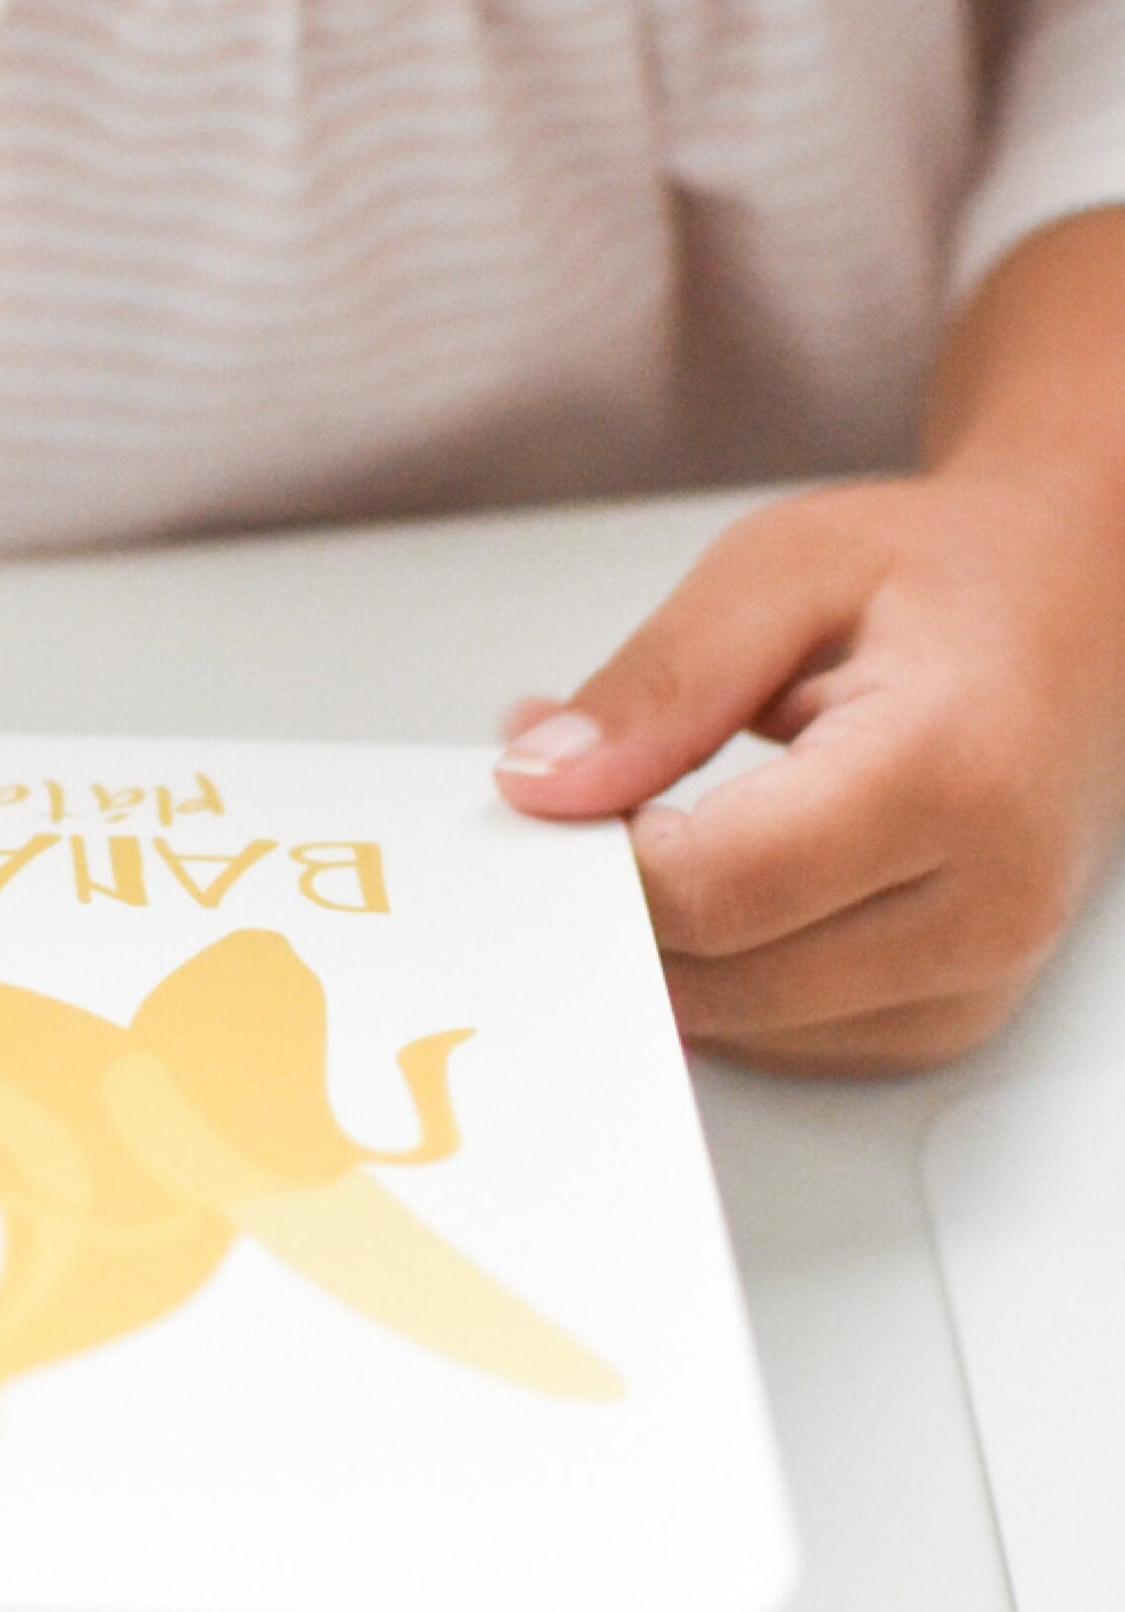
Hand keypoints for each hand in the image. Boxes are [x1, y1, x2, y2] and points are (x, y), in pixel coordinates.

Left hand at [493, 465, 1124, 1072]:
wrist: (1091, 615)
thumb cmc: (954, 582)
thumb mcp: (785, 569)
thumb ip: (659, 683)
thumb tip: (542, 781)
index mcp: (948, 772)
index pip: (714, 889)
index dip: (605, 860)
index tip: (561, 800)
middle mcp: (983, 902)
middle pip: (717, 977)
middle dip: (620, 904)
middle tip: (595, 805)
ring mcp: (976, 980)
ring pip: (737, 1026)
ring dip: (667, 945)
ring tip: (678, 820)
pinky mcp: (950, 1022)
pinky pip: (782, 1042)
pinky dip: (725, 974)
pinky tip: (732, 879)